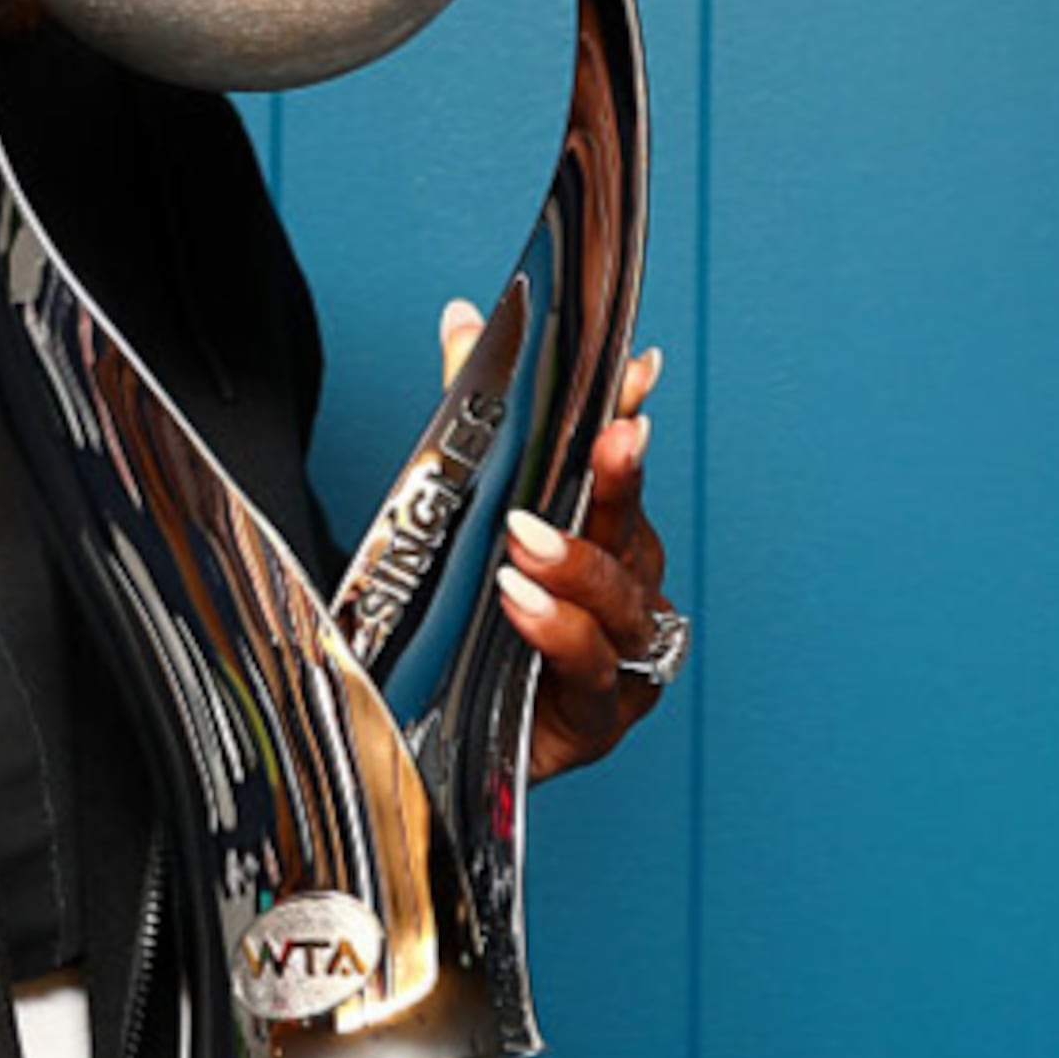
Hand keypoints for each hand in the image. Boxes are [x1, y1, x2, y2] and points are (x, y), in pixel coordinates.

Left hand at [441, 299, 677, 781]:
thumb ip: (468, 419)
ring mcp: (620, 661)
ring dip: (581, 567)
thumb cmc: (466, 628)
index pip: (623, 473)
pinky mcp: (595, 721)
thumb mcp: (458, 513)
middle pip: (634, 533)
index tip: (634, 378)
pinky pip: (593, 674)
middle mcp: (625, 597)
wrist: (424, 738)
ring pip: (625, 605)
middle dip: (620, 486)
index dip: (631, 425)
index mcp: (605, 541)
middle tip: (607, 440)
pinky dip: (561, 637)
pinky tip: (524, 605)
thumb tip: (466, 319)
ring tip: (528, 541)